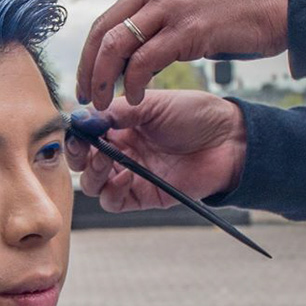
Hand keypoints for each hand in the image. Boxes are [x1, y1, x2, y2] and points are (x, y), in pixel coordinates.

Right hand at [67, 90, 247, 212]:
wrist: (229, 140)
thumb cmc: (196, 115)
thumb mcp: (152, 104)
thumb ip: (116, 111)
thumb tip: (81, 117)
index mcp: (121, 126)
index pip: (85, 134)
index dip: (76, 134)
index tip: (76, 129)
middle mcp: (123, 151)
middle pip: (83, 162)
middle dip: (78, 156)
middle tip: (85, 147)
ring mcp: (132, 174)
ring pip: (94, 184)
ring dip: (93, 173)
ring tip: (106, 159)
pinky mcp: (145, 195)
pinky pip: (114, 201)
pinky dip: (111, 192)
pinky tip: (123, 176)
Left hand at [76, 0, 291, 106]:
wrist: (284, 2)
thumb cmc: (242, 11)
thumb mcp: (191, 4)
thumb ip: (161, 20)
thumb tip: (133, 56)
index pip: (107, 19)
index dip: (91, 54)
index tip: (88, 81)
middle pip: (102, 32)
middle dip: (89, 70)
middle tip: (88, 99)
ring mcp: (171, 3)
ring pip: (115, 46)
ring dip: (104, 79)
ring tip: (107, 104)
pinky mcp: (188, 26)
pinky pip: (144, 60)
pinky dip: (133, 84)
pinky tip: (137, 98)